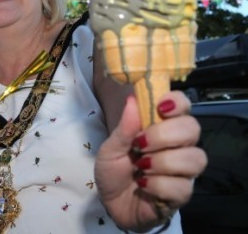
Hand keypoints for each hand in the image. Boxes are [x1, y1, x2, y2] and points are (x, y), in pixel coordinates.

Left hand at [95, 91, 206, 231]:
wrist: (110, 203)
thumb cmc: (113, 171)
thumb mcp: (110, 148)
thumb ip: (124, 127)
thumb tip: (132, 99)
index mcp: (162, 128)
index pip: (183, 105)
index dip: (177, 103)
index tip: (160, 108)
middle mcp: (179, 146)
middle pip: (192, 129)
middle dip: (164, 135)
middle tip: (139, 144)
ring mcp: (183, 171)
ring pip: (194, 158)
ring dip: (162, 162)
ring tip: (141, 167)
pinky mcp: (182, 194)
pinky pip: (182, 186)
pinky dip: (157, 185)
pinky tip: (144, 185)